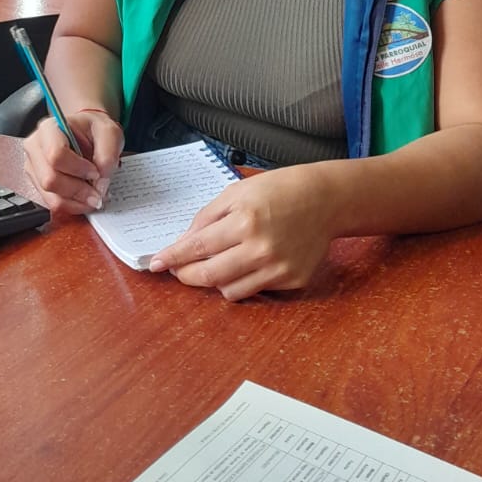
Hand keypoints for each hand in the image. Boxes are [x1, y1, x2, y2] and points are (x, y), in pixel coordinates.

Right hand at [23, 108, 123, 215]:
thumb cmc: (93, 129)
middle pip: (50, 180)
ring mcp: (34, 167)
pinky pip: (52, 203)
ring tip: (93, 197)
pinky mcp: (37, 184)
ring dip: (76, 202)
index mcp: (50, 129)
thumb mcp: (109, 132)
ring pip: (50, 196)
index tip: (96, 173)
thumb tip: (100, 182)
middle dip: (78, 191)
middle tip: (98, 193)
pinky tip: (83, 199)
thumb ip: (107, 155)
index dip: (78, 169)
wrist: (85, 133)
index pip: (56, 155)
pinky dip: (72, 205)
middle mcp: (36, 148)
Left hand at [148, 164, 338, 300]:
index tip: (157, 264)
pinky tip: (248, 263)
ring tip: (218, 263)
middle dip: (187, 275)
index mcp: (244, 221)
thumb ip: (206, 217)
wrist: (324, 199)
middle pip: (209, 276)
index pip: (198, 247)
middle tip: (179, 270)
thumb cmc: (278, 190)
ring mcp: (278, 268)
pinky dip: (244, 281)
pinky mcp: (292, 280)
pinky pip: (256, 291)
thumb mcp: (237, 192)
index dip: (173, 257)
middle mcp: (261, 248)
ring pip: (230, 292)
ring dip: (215, 281)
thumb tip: (183, 243)